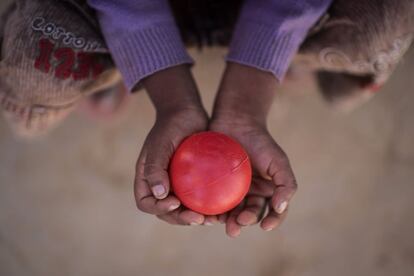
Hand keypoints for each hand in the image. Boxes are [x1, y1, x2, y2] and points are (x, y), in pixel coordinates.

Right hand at [134, 65, 217, 225]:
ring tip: (212, 220)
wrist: (187, 114)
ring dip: (196, 218)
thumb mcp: (160, 144)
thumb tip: (159, 194)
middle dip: (181, 219)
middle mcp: (161, 186)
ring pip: (184, 210)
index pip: (146, 203)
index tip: (175, 204)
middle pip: (166, 212)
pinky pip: (200, 200)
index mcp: (147, 179)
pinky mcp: (194, 183)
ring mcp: (178, 185)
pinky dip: (208, 207)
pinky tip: (222, 210)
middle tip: (198, 219)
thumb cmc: (170, 126)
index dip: (159, 209)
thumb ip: (155, 167)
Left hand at [210, 116, 296, 236]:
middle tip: (237, 224)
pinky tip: (206, 213)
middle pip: (248, 214)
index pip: (273, 212)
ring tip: (220, 223)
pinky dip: (209, 209)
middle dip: (244, 222)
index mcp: (266, 192)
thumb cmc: (260, 141)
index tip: (265, 226)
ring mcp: (230, 190)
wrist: (236, 121)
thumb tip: (280, 208)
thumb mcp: (278, 161)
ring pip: (229, 211)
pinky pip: (211, 200)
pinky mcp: (213, 184)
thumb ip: (286, 185)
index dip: (272, 221)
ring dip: (226, 220)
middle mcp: (249, 194)